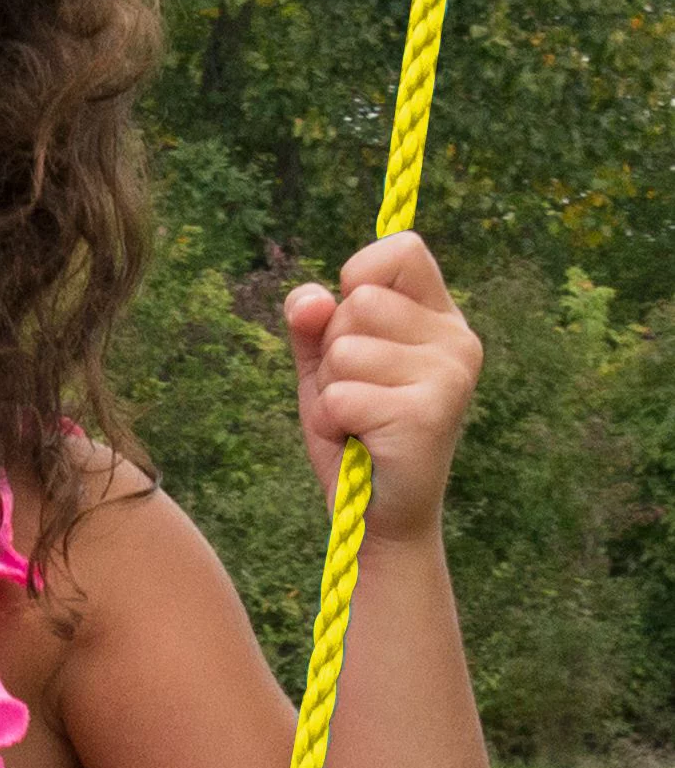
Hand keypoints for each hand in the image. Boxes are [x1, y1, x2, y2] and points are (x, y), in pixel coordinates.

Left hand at [283, 233, 482, 545]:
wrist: (375, 517)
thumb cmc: (353, 435)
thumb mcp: (325, 368)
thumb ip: (312, 323)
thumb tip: (311, 299)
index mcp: (439, 317)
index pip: (401, 250)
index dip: (358, 277)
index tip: (349, 323)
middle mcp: (456, 339)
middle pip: (357, 304)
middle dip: (331, 353)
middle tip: (355, 396)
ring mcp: (449, 375)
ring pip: (344, 351)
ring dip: (329, 393)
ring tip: (357, 423)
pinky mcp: (428, 414)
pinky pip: (341, 397)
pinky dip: (331, 423)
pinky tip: (359, 443)